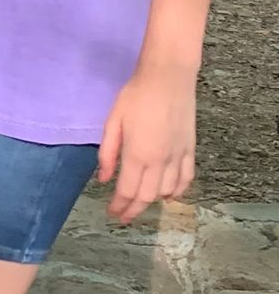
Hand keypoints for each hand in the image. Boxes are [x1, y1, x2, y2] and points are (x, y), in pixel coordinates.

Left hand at [97, 59, 197, 225]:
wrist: (168, 78)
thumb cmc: (136, 96)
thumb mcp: (113, 123)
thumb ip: (108, 153)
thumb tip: (104, 179)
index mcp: (137, 154)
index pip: (127, 191)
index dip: (119, 206)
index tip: (112, 213)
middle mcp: (160, 160)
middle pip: (147, 196)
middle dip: (133, 209)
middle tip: (123, 216)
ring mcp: (178, 156)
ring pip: (167, 190)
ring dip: (153, 201)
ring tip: (140, 204)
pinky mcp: (190, 149)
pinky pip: (186, 178)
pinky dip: (178, 191)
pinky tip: (169, 194)